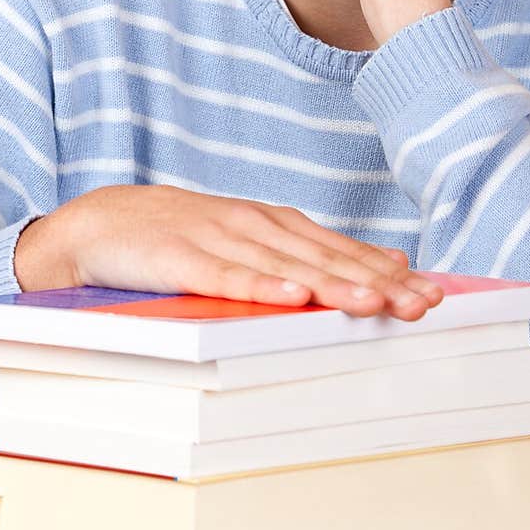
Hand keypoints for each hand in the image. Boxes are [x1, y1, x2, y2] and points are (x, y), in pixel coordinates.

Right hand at [14, 183, 443, 320]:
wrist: (98, 223)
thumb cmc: (179, 239)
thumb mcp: (248, 242)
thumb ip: (310, 253)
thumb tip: (386, 265)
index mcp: (273, 224)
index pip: (341, 249)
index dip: (386, 272)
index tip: (432, 294)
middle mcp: (253, 225)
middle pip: (323, 257)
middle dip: (375, 282)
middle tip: (420, 306)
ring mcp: (216, 238)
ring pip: (284, 266)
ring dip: (331, 283)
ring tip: (373, 303)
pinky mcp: (179, 257)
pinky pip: (226, 276)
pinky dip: (260, 285)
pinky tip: (292, 296)